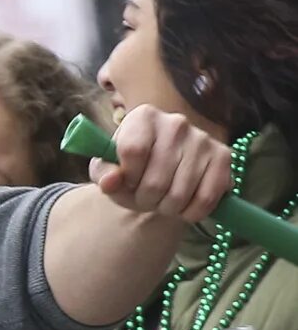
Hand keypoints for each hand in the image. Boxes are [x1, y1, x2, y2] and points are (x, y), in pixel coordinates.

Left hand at [93, 105, 234, 223]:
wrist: (167, 169)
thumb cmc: (134, 168)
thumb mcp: (110, 169)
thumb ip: (104, 175)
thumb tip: (110, 182)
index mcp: (144, 117)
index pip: (133, 151)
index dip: (128, 177)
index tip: (128, 182)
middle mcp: (176, 122)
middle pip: (156, 179)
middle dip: (146, 199)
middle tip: (146, 199)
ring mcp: (203, 139)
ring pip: (181, 193)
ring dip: (168, 208)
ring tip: (163, 202)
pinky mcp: (224, 157)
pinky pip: (207, 198)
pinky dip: (192, 212)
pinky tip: (184, 208)